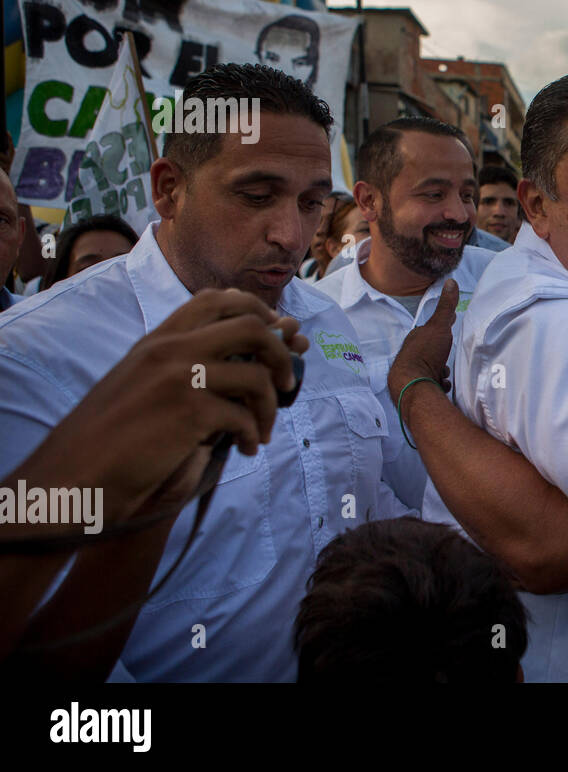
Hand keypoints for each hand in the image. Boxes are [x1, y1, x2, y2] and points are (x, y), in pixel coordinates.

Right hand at [36, 289, 305, 519]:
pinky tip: (246, 448)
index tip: (275, 333)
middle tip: (287, 382)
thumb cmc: (111, 439)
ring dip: (272, 406)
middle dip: (281, 353)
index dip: (256, 310)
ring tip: (263, 431)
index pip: (215, 299)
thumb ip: (188, 366)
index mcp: (157, 340)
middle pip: (251, 326)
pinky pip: (244, 417)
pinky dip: (253, 435)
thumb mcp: (143, 385)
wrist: (70, 478)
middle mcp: (169, 350)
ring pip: (257, 376)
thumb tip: (243, 360)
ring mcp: (178, 378)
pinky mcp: (187, 413)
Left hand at [388, 278, 457, 407]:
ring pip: (431, 368)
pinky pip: (432, 384)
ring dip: (440, 370)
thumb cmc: (426, 352)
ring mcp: (414, 371)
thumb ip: (446, 306)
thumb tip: (450, 281)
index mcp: (416, 338)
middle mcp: (412, 354)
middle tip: (448, 356)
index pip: (430, 329)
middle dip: (441, 354)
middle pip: (431, 350)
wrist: (414, 383)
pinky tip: (442, 384)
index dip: (441, 328)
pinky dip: (438, 384)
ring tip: (444, 373)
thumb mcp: (440, 325)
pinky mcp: (419, 387)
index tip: (448, 327)